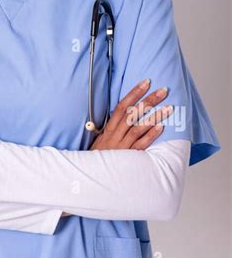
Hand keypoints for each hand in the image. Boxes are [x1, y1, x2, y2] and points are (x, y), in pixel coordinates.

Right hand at [60, 79, 172, 217]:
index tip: (146, 82)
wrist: (89, 175)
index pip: (122, 105)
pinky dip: (151, 135)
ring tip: (169, 108)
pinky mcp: (129, 157)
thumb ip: (112, 127)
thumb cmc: (98, 157)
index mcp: (110, 128)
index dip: (134, 92)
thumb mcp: (101, 139)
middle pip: (134, 113)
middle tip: (163, 90)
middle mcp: (116, 134)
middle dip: (150, 100)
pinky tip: (161, 127)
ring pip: (139, 127)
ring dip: (155, 116)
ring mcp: (123, 145)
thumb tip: (122, 113)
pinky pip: (141, 144)